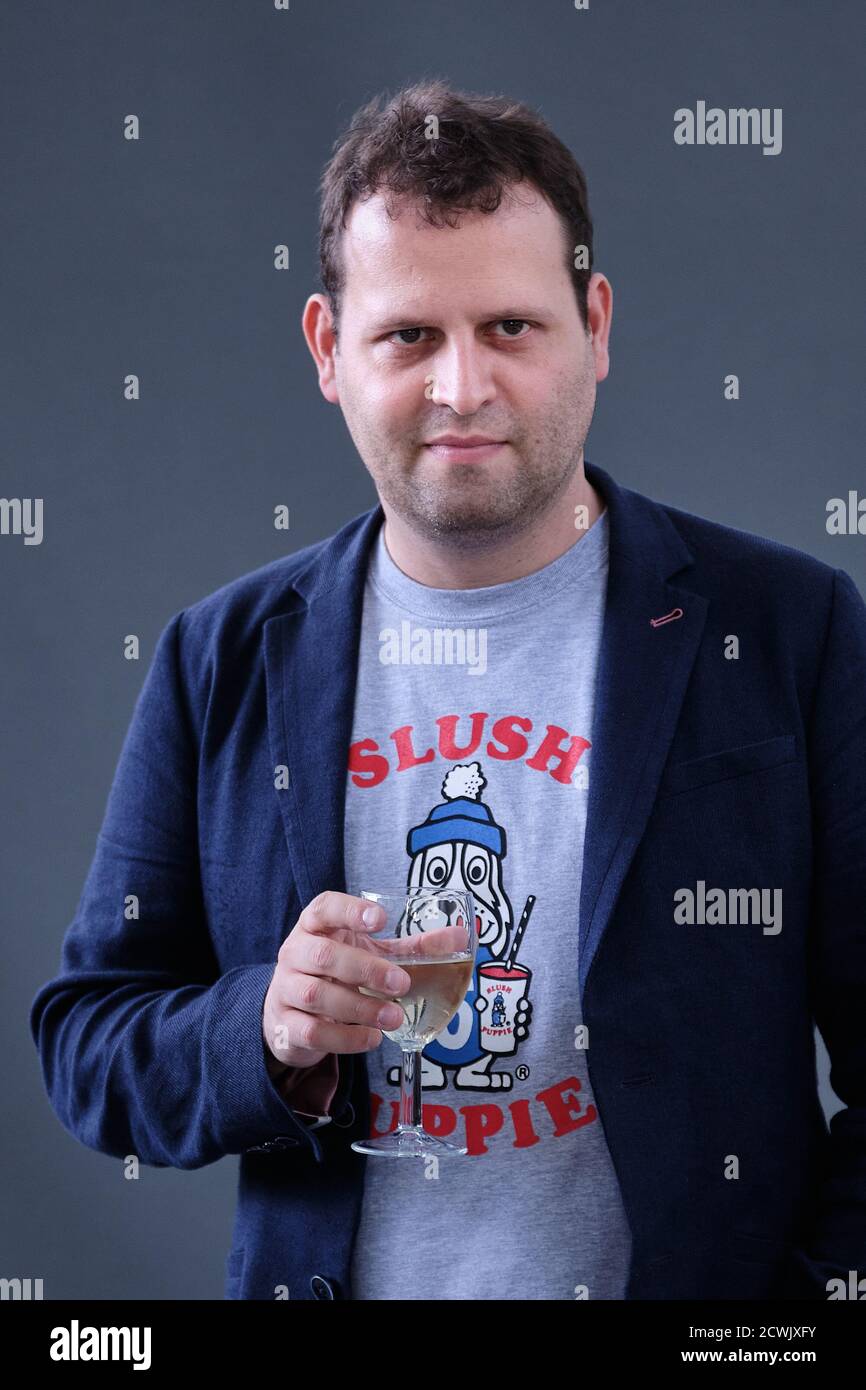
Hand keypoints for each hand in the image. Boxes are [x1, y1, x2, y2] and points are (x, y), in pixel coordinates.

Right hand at [262, 891, 411, 1070]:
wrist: (291, 1011)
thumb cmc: (337, 973)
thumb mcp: (370, 953)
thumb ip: (413, 947)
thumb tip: (461, 935)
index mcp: (316, 927)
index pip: (324, 908)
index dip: (349, 911)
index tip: (380, 919)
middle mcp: (296, 953)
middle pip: (323, 955)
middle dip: (365, 969)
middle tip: (401, 983)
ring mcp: (286, 989)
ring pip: (316, 995)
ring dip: (359, 1007)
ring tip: (394, 1016)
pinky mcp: (285, 1025)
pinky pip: (313, 1031)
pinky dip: (346, 1037)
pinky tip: (372, 1037)